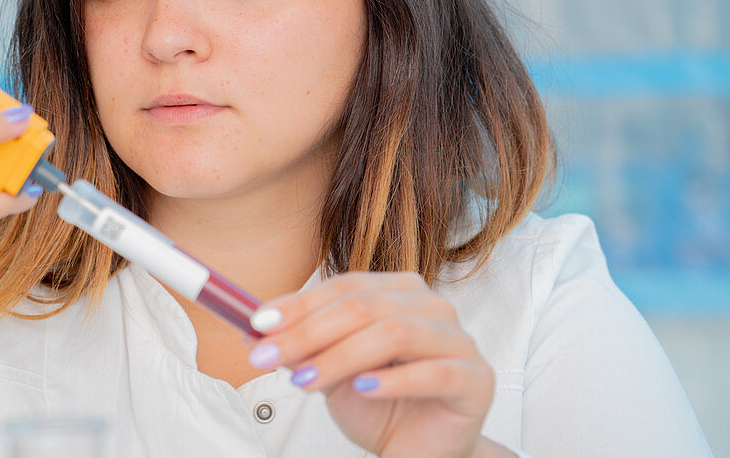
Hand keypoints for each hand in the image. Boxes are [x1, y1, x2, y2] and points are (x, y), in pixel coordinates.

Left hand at [242, 271, 497, 457]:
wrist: (419, 451)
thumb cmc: (380, 405)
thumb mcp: (330, 371)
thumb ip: (302, 347)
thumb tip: (253, 330)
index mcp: (400, 291)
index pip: (345, 287)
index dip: (299, 304)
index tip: (259, 324)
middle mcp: (433, 307)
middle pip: (364, 306)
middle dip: (309, 331)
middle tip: (269, 357)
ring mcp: (459, 341)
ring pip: (394, 332)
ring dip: (340, 356)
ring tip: (304, 380)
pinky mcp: (476, 380)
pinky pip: (433, 372)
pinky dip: (391, 380)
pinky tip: (361, 390)